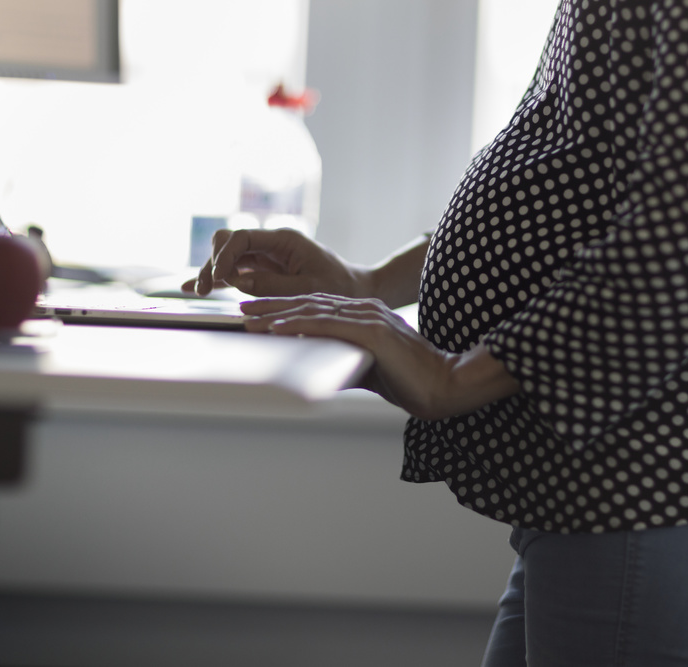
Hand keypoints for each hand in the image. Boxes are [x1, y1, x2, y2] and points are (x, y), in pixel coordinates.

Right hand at [182, 228, 369, 298]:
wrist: (356, 290)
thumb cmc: (339, 286)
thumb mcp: (309, 289)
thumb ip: (273, 285)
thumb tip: (239, 282)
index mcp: (284, 240)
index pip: (242, 238)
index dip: (224, 256)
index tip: (218, 278)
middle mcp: (271, 244)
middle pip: (228, 243)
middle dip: (213, 261)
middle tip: (204, 289)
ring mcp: (266, 257)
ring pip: (228, 257)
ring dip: (211, 271)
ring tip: (197, 292)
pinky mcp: (264, 271)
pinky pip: (235, 272)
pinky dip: (218, 279)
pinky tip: (196, 287)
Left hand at [241, 294, 520, 419]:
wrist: (445, 384)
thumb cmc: (412, 381)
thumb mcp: (369, 368)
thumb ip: (345, 364)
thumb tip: (319, 374)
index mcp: (366, 314)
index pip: (318, 306)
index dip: (286, 307)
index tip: (259, 312)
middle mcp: (366, 309)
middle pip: (311, 303)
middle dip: (274, 305)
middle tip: (243, 308)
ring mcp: (370, 317)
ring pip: (315, 311)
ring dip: (279, 314)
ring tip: (251, 319)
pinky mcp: (374, 332)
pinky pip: (330, 326)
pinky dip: (301, 325)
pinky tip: (279, 328)